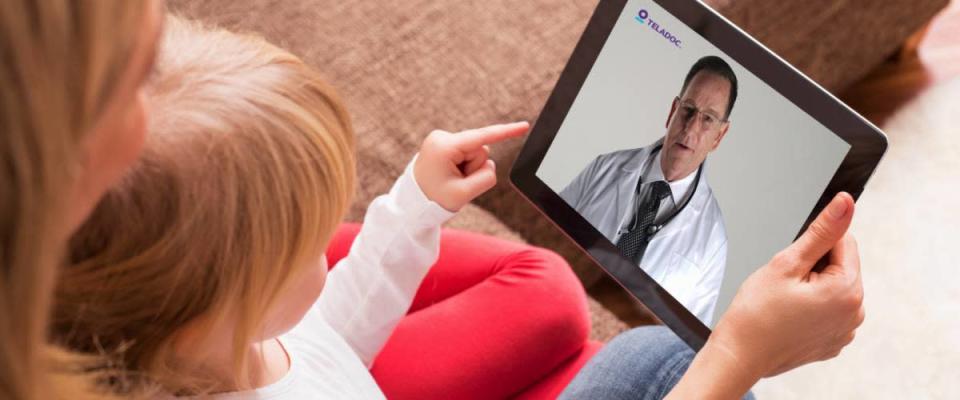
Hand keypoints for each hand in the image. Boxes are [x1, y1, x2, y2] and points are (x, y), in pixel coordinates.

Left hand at [413, 122, 528, 211]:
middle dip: (474, 168)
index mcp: (444, 147)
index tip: (525, 126)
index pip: (482, 138)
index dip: (506, 132)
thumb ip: (486, 177)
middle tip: (455, 183)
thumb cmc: (433, 200)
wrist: (412, 203)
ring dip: (468, 169)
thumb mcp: (464, 194)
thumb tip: (490, 165)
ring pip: (475, 153)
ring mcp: (442, 139)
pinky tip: (449, 174)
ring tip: (450, 180)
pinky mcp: (444, 144)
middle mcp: (442, 137)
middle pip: (480, 150)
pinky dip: (464, 167)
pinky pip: (467, 153)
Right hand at [712, 192, 863, 378]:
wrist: (739, 355)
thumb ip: (822, 231)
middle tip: (784, 285)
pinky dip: (812, 308)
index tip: (792, 266)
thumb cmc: (755, 313)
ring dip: (813, 287)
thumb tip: (846, 203)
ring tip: (785, 302)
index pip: (843, 242)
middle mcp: (855, 312)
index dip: (813, 246)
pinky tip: (789, 316)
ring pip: (833, 287)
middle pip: (840, 266)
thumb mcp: (787, 263)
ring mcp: (846, 330)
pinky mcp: (834, 342)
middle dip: (814, 267)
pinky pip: (828, 310)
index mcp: (848, 290)